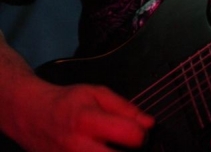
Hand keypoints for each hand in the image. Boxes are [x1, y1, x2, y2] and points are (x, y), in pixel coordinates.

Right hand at [11, 79, 153, 151]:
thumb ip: (125, 108)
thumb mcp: (97, 93)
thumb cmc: (67, 103)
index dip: (142, 134)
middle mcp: (79, 148)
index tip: (139, 132)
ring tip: (114, 147)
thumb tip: (149, 124)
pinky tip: (101, 151)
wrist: (32, 116)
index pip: (131, 135)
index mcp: (89, 121)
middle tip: (129, 146)